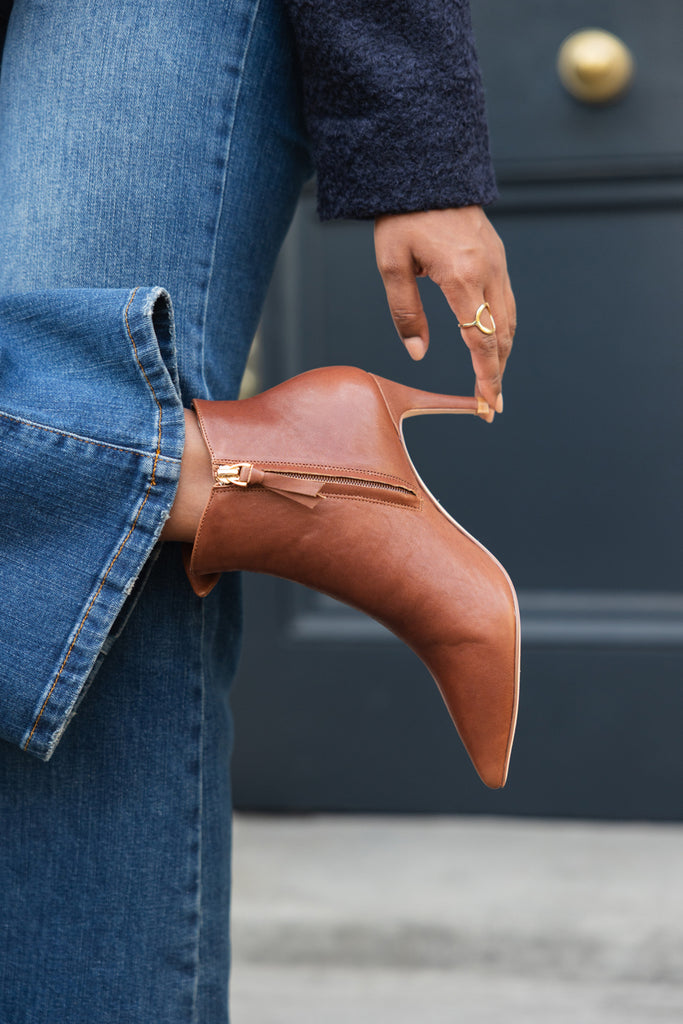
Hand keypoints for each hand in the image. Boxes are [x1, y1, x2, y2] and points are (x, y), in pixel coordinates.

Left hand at [374, 206, 514, 421]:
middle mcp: (488, 271)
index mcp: (461, 276)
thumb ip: (405, 313)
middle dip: (498, 373)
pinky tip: (492, 345)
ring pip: (508, 320)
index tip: (488, 404)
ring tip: (492, 382)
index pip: (480, 340)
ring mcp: (497, 262)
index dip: (486, 377)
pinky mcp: (497, 256)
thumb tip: (417, 353)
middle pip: (501, 335)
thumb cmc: (401, 217)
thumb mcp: (391, 266)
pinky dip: (502, 330)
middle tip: (491, 406)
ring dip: (502, 354)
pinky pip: (506, 301)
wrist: (425, 168)